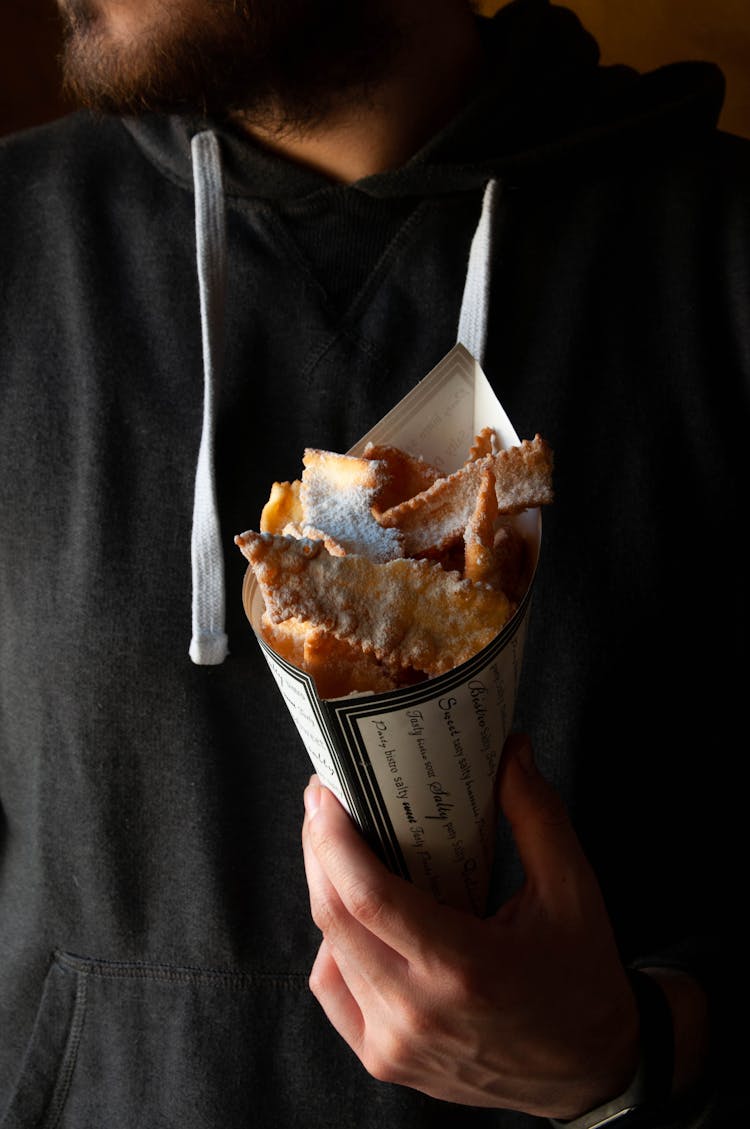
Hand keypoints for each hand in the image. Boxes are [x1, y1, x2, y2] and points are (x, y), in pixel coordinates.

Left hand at [301, 734, 639, 1118]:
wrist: (589, 1071)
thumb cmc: (581, 977)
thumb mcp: (572, 890)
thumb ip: (536, 814)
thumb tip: (509, 748)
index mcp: (464, 968)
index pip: (369, 897)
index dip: (334, 841)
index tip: (324, 793)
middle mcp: (418, 1013)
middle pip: (334, 918)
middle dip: (317, 850)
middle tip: (323, 803)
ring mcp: (396, 1046)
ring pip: (328, 953)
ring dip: (324, 893)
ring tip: (337, 850)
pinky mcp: (387, 1061)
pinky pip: (333, 993)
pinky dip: (333, 947)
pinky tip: (352, 916)